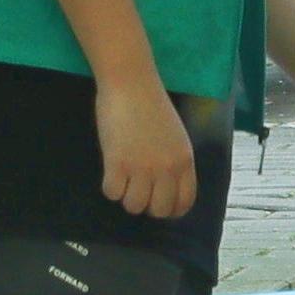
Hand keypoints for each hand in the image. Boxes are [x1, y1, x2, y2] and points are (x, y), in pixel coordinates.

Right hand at [94, 70, 198, 223]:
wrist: (130, 84)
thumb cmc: (151, 105)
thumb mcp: (175, 137)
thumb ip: (174, 162)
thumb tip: (164, 188)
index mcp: (185, 160)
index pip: (184, 202)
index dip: (171, 209)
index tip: (158, 203)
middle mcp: (167, 168)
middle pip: (159, 210)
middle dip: (147, 205)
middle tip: (137, 190)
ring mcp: (142, 167)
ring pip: (134, 206)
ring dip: (126, 196)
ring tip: (123, 179)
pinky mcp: (117, 163)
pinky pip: (112, 193)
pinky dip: (109, 187)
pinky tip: (111, 172)